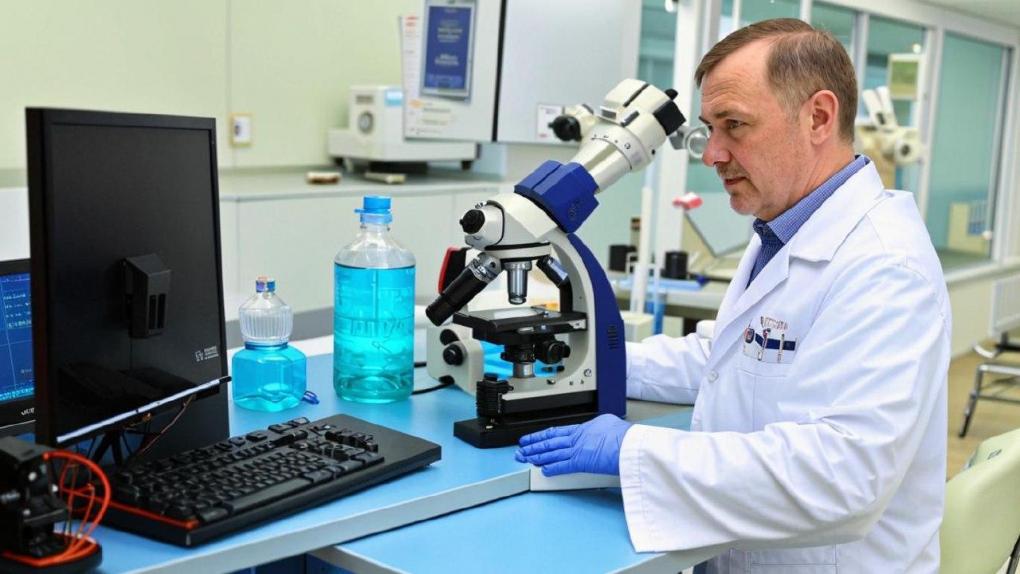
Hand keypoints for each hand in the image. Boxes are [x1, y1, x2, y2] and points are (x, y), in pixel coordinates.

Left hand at [514, 414, 631, 475]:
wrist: (630, 443)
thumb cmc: (625, 435)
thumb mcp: (609, 423)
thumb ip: (599, 427)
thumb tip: (599, 428)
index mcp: (583, 429)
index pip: (557, 432)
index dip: (542, 435)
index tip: (532, 438)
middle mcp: (577, 438)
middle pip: (550, 442)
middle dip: (533, 446)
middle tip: (521, 449)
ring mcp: (578, 450)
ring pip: (552, 453)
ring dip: (537, 456)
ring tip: (525, 459)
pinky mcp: (581, 462)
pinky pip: (562, 466)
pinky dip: (552, 468)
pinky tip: (543, 470)